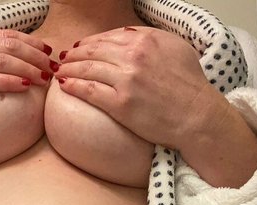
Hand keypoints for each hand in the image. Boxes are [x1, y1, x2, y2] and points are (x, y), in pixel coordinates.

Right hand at [0, 29, 54, 133]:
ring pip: (3, 60)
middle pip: (9, 45)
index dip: (31, 42)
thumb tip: (11, 62)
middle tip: (52, 65)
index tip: (47, 51)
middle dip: (35, 54)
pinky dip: (11, 81)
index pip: (6, 35)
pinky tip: (26, 86)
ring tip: (45, 77)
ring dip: (28, 68)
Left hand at [55, 26, 218, 150]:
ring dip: (69, 69)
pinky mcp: (120, 104)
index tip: (79, 48)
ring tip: (59, 72)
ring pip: (87, 69)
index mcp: (145, 40)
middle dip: (74, 55)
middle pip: (93, 51)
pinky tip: (64, 85)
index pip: (107, 38)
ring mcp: (126, 80)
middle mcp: (133, 56)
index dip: (89, 43)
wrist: (196, 115)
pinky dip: (73, 86)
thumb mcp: (175, 49)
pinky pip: (89, 91)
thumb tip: (127, 37)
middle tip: (62, 60)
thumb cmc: (189, 85)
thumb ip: (150, 39)